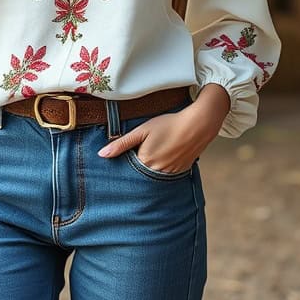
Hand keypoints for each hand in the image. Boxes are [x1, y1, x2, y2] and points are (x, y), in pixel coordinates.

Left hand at [97, 84, 230, 172]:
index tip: (126, 154)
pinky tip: (166, 155)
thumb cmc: (168, 124)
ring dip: (151, 169)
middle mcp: (157, 173)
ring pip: (153, 175)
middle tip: (144, 151)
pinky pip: (166, 175)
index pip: (128, 169)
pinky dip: (163, 168)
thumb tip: (101, 154)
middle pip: (140, 174)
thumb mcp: (142, 130)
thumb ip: (121, 143)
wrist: (197, 125)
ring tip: (155, 152)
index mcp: (145, 162)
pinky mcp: (180, 172)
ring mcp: (170, 174)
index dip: (126, 161)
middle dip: (137, 167)